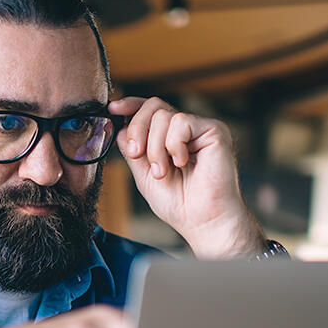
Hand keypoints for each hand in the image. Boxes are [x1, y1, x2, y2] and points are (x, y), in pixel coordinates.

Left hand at [109, 97, 264, 258]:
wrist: (203, 221)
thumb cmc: (180, 204)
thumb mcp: (144, 175)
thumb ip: (133, 151)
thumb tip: (120, 126)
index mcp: (171, 137)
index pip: (150, 110)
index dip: (131, 105)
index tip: (113, 108)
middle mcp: (187, 129)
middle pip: (154, 106)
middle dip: (137, 129)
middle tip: (136, 154)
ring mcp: (201, 128)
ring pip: (164, 116)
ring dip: (155, 147)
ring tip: (163, 171)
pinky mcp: (214, 130)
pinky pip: (181, 122)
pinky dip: (174, 145)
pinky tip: (182, 163)